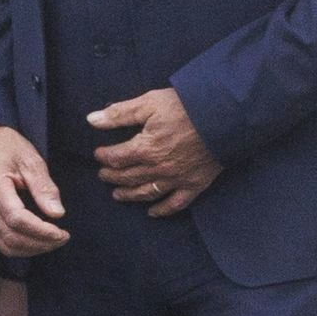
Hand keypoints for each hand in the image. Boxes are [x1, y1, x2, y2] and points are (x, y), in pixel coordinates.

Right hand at [0, 123, 69, 255]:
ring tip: (53, 240)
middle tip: (63, 237)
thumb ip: (44, 188)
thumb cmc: (7, 147)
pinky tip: (39, 238)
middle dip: (41, 243)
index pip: (17, 220)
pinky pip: (2, 240)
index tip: (62, 233)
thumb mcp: (31, 160)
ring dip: (33, 248)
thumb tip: (57, 214)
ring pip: (6, 245)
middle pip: (12, 237)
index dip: (42, 231)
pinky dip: (23, 245)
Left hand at [88, 85, 219, 214]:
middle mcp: (158, 169)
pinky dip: (163, 210)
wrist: (225, 116)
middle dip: (112, 176)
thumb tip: (91, 120)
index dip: (104, 157)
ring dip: (129, 195)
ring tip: (117, 194)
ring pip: (147, 193)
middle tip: (102, 175)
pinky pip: (176, 204)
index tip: (99, 154)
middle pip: (128, 177)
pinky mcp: (195, 184)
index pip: (116, 158)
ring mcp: (177, 179)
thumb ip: (120, 114)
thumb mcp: (149, 103)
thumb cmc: (186, 107)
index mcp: (145, 149)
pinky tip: (152, 212)